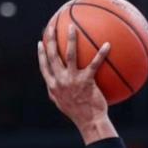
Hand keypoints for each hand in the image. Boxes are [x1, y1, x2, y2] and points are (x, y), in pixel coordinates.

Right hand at [37, 24, 114, 142]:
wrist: (89, 122)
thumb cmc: (78, 114)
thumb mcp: (61, 104)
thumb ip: (56, 93)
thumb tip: (52, 86)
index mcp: (53, 86)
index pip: (44, 66)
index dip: (41, 54)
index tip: (40, 42)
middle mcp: (60, 80)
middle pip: (53, 55)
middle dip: (50, 39)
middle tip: (52, 26)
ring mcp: (72, 80)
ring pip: (69, 55)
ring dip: (70, 39)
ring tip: (73, 27)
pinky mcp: (86, 81)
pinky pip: (94, 64)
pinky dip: (101, 53)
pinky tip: (107, 44)